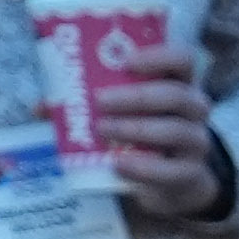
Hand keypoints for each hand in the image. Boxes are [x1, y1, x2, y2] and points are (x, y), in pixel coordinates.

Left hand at [87, 59, 226, 214]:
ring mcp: (196, 142)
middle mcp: (194, 109)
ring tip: (103, 130)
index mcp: (177, 84)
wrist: (171, 182)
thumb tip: (41, 107)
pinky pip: (172, 171)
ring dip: (136, 129)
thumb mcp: (120, 114)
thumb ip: (85, 105)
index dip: (160, 56)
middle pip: (177, 95)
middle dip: (136, 97)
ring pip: (177, 130)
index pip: (182, 60)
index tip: (127, 60)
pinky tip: (119, 164)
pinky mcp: (190, 173)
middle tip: (100, 101)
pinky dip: (144, 168)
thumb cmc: (141, 135)